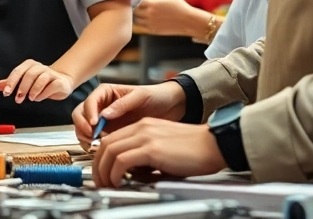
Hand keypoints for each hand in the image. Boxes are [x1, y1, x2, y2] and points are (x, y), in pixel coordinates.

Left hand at [0, 60, 74, 103]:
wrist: (62, 82)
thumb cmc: (41, 82)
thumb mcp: (24, 82)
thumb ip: (10, 83)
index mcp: (30, 65)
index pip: (18, 71)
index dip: (11, 82)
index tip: (6, 92)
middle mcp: (40, 67)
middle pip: (29, 74)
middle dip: (22, 88)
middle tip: (18, 99)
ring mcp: (50, 73)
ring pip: (41, 79)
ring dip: (33, 90)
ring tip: (30, 98)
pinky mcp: (59, 81)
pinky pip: (51, 86)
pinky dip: (43, 94)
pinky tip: (39, 98)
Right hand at [71, 81, 185, 142]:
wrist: (170, 107)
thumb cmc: (156, 96)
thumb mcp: (141, 96)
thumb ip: (122, 104)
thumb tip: (105, 114)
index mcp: (106, 92)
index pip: (89, 102)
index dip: (89, 114)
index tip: (94, 125)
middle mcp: (102, 106)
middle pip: (80, 115)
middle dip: (82, 127)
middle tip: (91, 137)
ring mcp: (105, 121)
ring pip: (84, 129)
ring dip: (86, 138)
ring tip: (98, 145)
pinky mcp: (110, 134)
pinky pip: (95, 140)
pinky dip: (95, 146)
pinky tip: (105, 149)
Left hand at [93, 118, 225, 186]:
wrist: (214, 144)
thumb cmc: (196, 152)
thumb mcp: (164, 153)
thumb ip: (146, 160)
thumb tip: (132, 176)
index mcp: (144, 127)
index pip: (112, 139)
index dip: (102, 158)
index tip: (102, 173)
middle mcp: (142, 127)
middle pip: (106, 144)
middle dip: (97, 166)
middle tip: (99, 182)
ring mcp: (146, 135)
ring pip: (109, 151)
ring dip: (103, 171)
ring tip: (106, 185)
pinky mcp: (151, 147)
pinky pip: (121, 160)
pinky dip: (114, 173)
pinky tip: (118, 182)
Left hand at [134, 0, 204, 37]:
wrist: (188, 21)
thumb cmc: (180, 6)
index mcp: (152, 3)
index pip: (136, 1)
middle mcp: (149, 14)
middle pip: (135, 10)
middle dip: (136, 7)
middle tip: (141, 6)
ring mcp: (150, 23)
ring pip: (137, 20)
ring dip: (139, 16)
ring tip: (145, 13)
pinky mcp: (153, 31)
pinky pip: (143, 27)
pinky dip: (144, 23)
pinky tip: (150, 19)